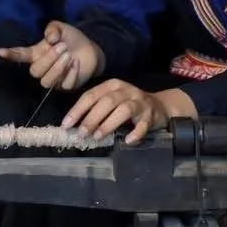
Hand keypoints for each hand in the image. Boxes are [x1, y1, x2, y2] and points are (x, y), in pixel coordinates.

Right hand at [0, 20, 103, 90]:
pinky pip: (64, 85)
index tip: (1, 51)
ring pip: (47, 81)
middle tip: (62, 47)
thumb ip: (53, 29)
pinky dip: (71, 73)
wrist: (90, 49)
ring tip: (69, 55)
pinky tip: (76, 63)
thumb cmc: (71, 39)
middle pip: (35, 71)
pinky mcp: (66, 86)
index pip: (21, 55)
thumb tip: (50, 38)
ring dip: (57, 68)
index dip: (11, 54)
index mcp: (37, 54)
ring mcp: (54, 79)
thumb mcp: (61, 28)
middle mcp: (42, 68)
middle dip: (48, 59)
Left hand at [61, 81, 196, 144]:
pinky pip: (143, 124)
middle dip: (91, 118)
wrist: (160, 107)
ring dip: (108, 124)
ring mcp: (139, 101)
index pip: (91, 95)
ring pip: (123, 110)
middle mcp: (125, 90)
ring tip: (98, 137)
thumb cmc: (128, 106)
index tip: (66, 125)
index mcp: (112, 85)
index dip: (77, 110)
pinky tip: (127, 141)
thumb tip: (74, 126)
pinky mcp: (151, 114)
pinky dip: (135, 133)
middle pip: (106, 102)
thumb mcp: (111, 102)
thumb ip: (96, 110)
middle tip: (81, 133)